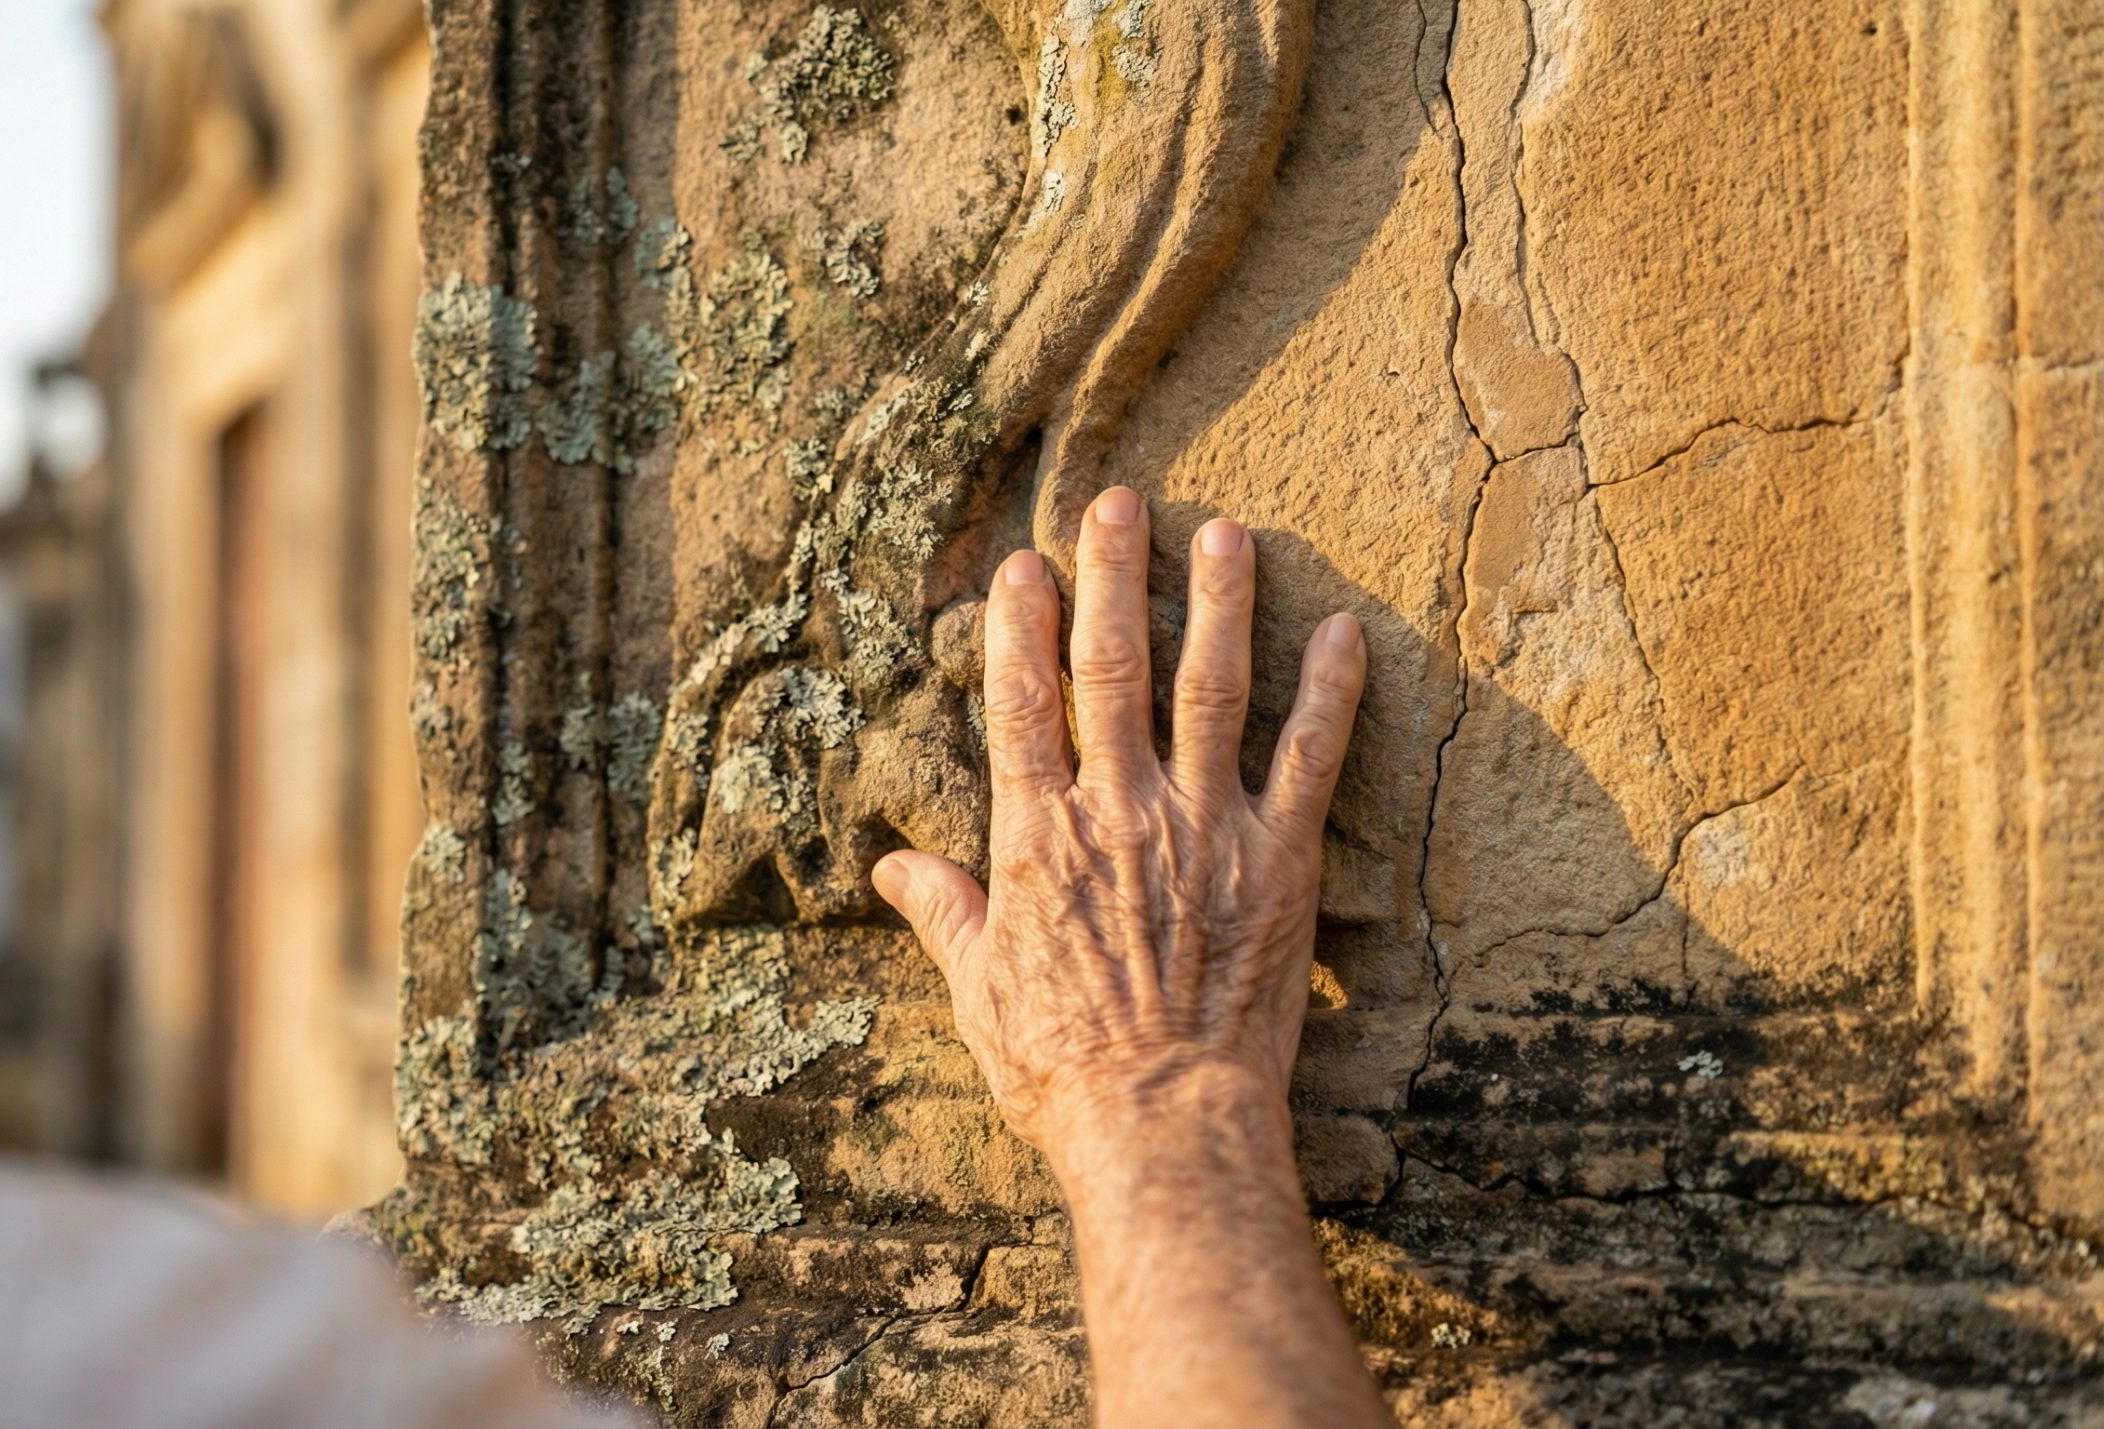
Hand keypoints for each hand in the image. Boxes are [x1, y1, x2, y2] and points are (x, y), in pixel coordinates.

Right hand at [873, 486, 1368, 1160]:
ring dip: (1218, 606)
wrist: (1161, 1124)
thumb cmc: (1060, 1070)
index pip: (1021, 706)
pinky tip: (1344, 634)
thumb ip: (943, 914)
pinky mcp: (1279, 865)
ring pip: (1211, 692)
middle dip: (1111, 579)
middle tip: (1119, 502)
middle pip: (1111, 672)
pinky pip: (1310, 762)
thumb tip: (891, 870)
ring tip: (1226, 532)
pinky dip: (1330, 696)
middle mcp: (1119, 814)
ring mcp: (1204, 831)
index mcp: (1039, 839)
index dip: (1020, 627)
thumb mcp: (976, 991)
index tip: (1025, 563)